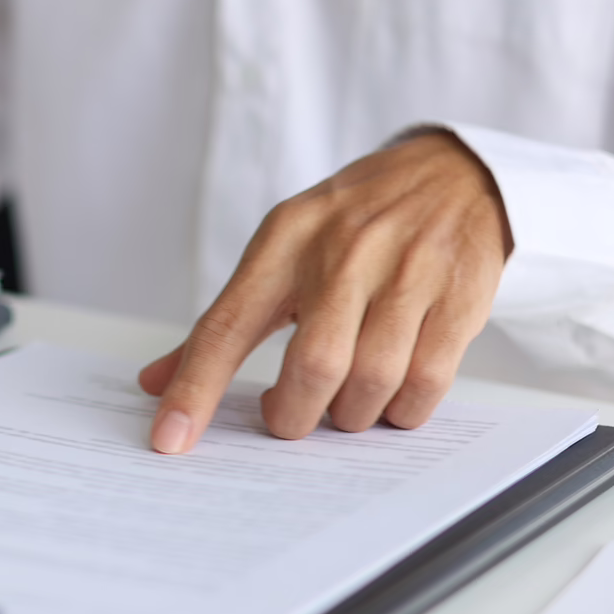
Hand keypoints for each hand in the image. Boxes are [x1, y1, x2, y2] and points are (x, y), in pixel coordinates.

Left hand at [139, 130, 511, 452]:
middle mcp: (344, 253)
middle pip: (313, 366)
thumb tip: (156, 384)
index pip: (228, 324)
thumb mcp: (283, 250)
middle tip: (292, 418)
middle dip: (295, 415)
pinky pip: (426, 382)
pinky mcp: (457, 297)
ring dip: (352, 416)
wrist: (453, 174)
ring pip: (372, 381)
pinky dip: (402, 410)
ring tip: (345, 405)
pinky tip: (391, 398)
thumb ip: (226, 321)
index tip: (170, 438)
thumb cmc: (354, 223)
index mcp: (286, 241)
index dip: (195, 388)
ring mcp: (407, 273)